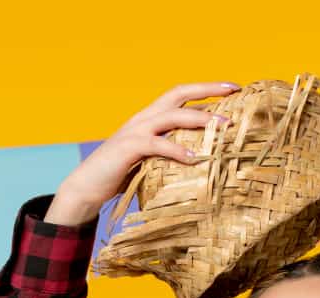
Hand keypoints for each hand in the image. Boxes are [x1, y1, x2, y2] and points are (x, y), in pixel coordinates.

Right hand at [44, 81, 239, 225]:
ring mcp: (134, 131)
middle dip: (207, 90)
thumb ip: (167, 153)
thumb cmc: (117, 176)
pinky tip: (194, 159)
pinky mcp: (128, 148)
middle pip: (178, 93)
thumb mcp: (147, 160)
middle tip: (234, 91)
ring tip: (223, 126)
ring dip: (200, 119)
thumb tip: (197, 160)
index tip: (232, 88)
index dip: (205, 89)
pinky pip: (157, 144)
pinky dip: (177, 150)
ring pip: (172, 116)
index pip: (179, 95)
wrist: (84, 187)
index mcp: (148, 118)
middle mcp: (142, 118)